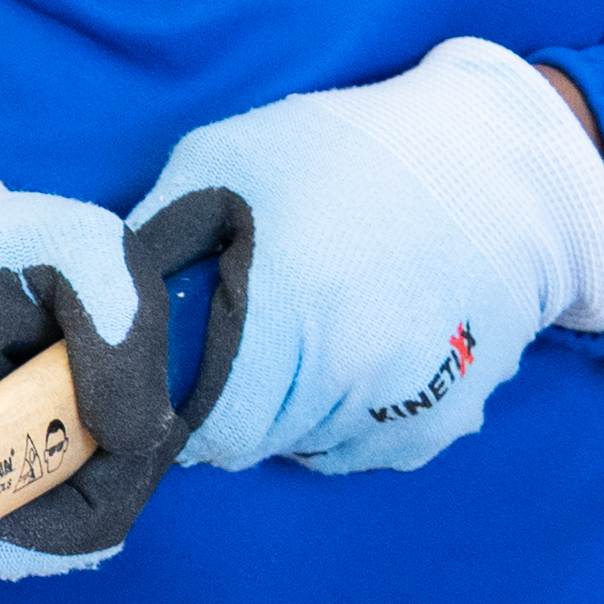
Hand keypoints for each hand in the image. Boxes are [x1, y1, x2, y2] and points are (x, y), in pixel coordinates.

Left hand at [143, 40, 603, 476]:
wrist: (499, 171)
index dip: (179, 405)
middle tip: (240, 338)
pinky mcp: (447, 426)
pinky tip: (356, 349)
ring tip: (306, 330)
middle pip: (253, 440)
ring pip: (305, 448)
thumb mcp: (224, 162)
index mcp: (294, 308)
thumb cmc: (346, 153)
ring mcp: (410, 408)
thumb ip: (157, 243)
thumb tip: (104, 312)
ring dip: (289, 409)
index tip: (175, 372)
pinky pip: (362, 449)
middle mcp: (356, 373)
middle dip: (229, 404)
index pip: (209, 426)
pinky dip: (345, 416)